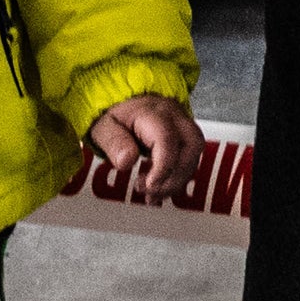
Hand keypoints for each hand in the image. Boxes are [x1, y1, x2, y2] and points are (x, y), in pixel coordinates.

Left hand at [86, 92, 206, 205]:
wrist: (129, 106)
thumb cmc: (118, 117)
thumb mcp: (105, 127)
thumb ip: (114, 143)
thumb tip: (126, 161)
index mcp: (154, 114)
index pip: (168, 139)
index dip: (163, 166)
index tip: (150, 185)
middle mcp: (176, 119)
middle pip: (191, 146)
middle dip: (174, 176)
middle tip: (151, 191)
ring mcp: (185, 129)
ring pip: (194, 156)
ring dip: (176, 181)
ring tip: (152, 194)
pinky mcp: (187, 141)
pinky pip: (191, 161)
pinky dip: (178, 180)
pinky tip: (161, 190)